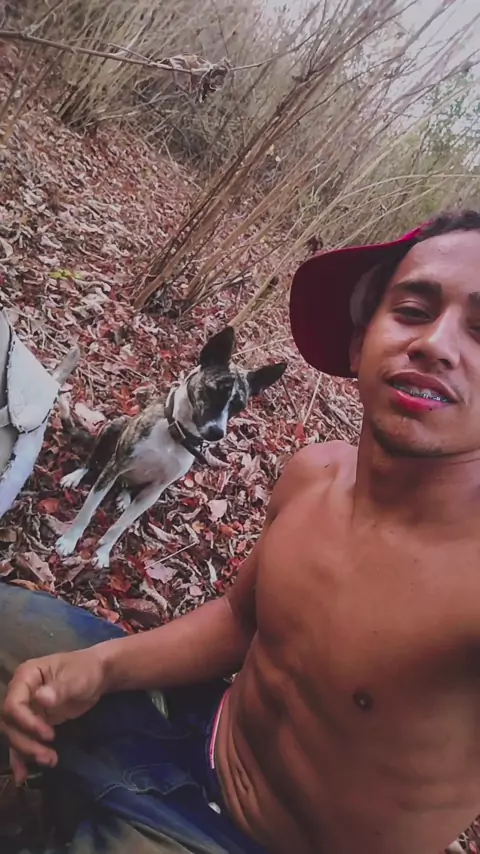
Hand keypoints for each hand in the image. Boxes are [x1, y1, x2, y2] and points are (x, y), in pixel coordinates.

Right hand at [1, 647, 106, 784]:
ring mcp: (27, 708)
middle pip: (10, 723)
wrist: (97, 674)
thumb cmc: (86, 670)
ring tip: (50, 761)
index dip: (26, 723)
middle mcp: (20, 692)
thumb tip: (40, 698)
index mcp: (26, 676)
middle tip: (47, 755)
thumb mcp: (76, 678)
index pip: (13, 704)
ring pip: (15, 734)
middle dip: (26, 742)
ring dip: (27, 752)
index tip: (49, 735)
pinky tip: (23, 776)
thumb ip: (59, 689)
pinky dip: (22, 757)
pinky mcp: (34, 721)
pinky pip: (23, 739)